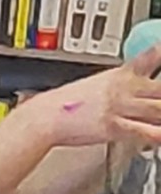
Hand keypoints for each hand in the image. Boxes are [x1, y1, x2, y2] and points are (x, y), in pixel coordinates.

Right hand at [16, 44, 160, 153]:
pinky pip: (144, 132)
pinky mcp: (114, 126)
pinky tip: (160, 136)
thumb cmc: (67, 104)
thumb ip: (121, 84)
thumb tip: (134, 87)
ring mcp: (120, 106)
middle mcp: (124, 88)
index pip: (152, 56)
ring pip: (159, 108)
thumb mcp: (97, 84)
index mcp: (121, 74)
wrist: (44, 117)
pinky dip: (157, 135)